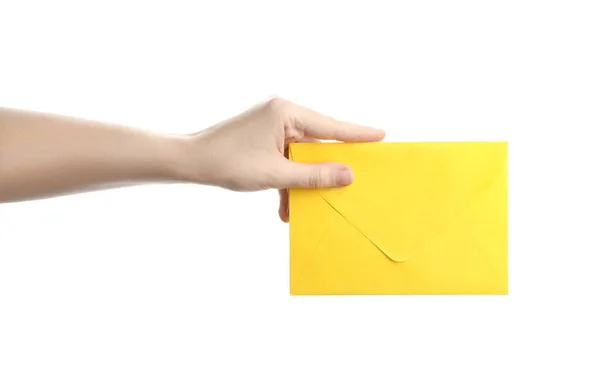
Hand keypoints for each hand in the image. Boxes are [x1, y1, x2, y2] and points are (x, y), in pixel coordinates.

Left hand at [178, 98, 384, 221]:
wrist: (190, 161)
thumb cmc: (228, 162)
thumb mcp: (277, 174)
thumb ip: (314, 175)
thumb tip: (348, 175)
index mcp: (287, 113)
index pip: (331, 126)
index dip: (357, 134)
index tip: (381, 135)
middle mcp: (282, 113)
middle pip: (318, 141)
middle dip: (328, 166)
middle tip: (353, 177)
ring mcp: (272, 125)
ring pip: (301, 154)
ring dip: (303, 180)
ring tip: (310, 205)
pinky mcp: (264, 137)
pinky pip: (286, 158)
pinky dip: (287, 179)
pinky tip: (285, 206)